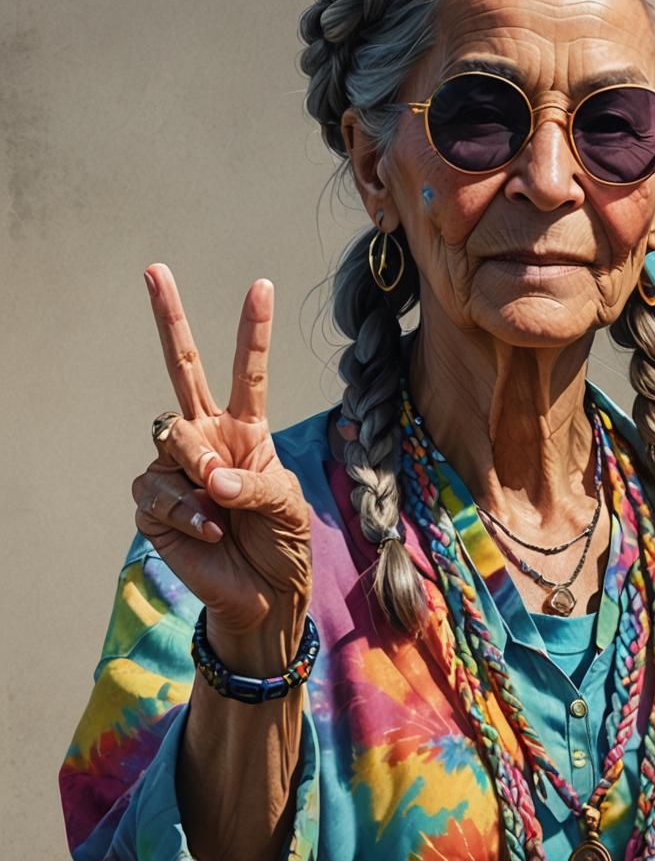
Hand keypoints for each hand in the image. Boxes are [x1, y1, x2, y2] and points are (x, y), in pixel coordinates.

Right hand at [131, 264, 311, 648]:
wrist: (263, 595)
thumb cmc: (283, 543)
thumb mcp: (289, 508)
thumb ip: (258, 485)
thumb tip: (213, 477)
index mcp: (246, 428)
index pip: (248, 370)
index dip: (253, 330)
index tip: (260, 285)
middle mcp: (207, 438)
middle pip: (183, 369)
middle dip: (169, 318)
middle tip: (154, 269)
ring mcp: (177, 468)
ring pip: (170, 434)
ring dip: (197, 466)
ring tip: (222, 502)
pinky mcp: (154, 503)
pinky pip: (159, 490)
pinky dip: (187, 512)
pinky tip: (209, 531)